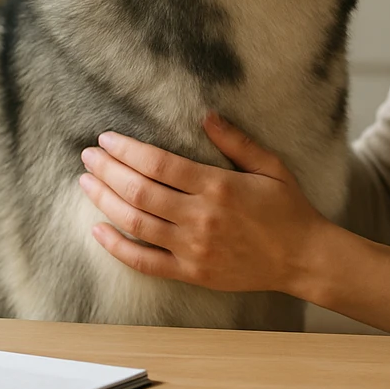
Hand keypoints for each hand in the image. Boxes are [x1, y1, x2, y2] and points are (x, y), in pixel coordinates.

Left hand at [78, 113, 327, 293]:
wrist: (303, 257)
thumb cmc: (289, 209)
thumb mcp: (270, 167)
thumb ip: (237, 141)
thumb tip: (206, 116)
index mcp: (218, 187)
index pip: (159, 164)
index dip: (127, 150)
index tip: (107, 139)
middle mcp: (200, 217)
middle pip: (140, 191)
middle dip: (107, 170)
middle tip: (88, 156)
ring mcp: (193, 248)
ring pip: (136, 222)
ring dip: (105, 201)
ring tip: (86, 183)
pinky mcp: (191, 272)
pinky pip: (144, 262)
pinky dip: (117, 247)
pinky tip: (98, 230)